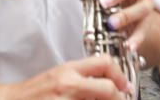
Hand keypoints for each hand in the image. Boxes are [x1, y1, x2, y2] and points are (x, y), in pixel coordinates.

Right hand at [0, 55, 131, 98]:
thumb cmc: (34, 94)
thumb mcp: (59, 77)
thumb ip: (82, 78)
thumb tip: (108, 84)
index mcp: (69, 70)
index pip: (104, 62)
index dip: (120, 75)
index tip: (124, 86)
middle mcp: (68, 84)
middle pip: (107, 89)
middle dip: (119, 98)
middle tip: (121, 99)